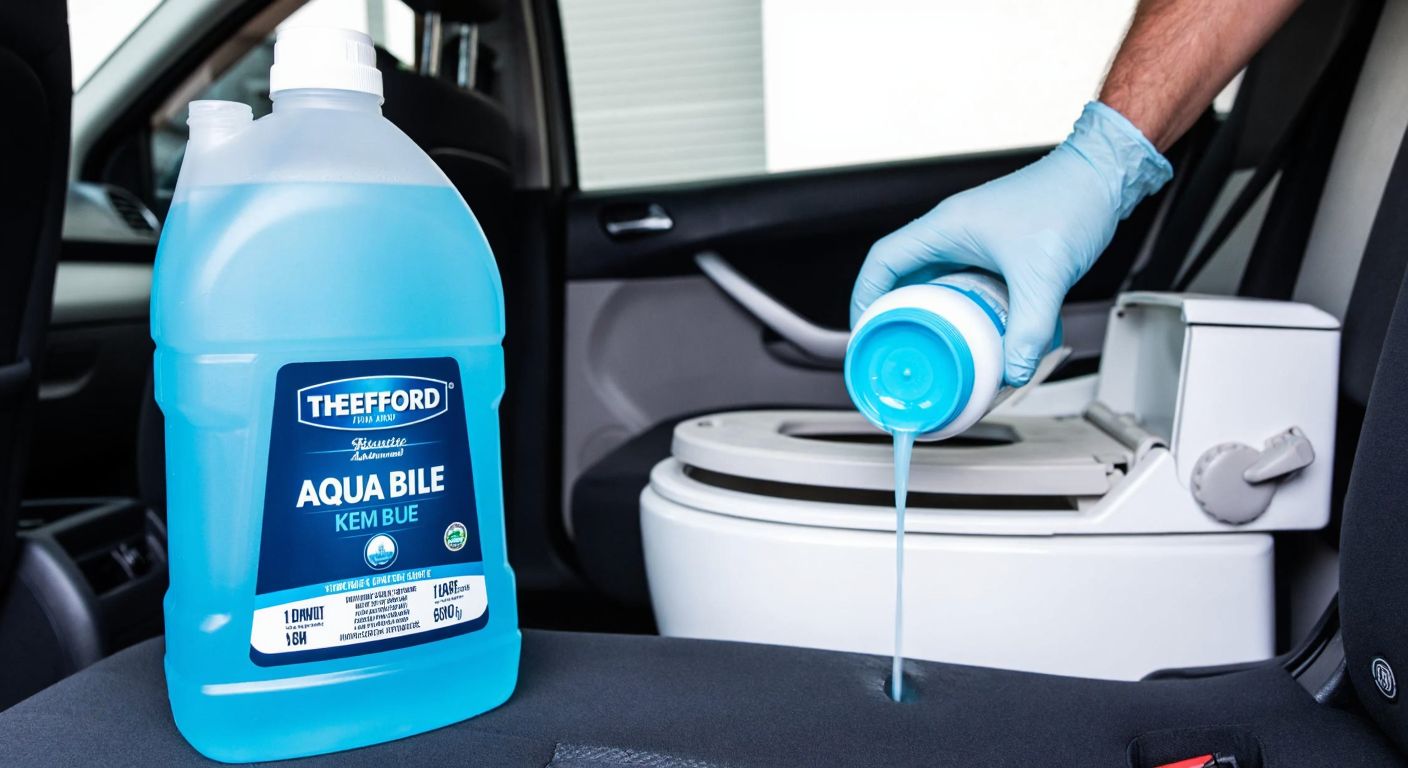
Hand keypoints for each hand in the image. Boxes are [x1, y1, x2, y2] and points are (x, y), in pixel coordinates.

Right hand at [850, 102, 1172, 385]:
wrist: (1102, 178)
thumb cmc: (1070, 200)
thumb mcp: (1044, 274)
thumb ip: (1028, 327)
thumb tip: (1013, 368)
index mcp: (946, 226)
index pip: (884, 260)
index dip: (866, 296)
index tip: (865, 328)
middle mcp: (953, 230)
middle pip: (902, 275)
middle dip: (895, 313)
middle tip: (897, 345)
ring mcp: (972, 238)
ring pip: (932, 280)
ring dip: (929, 312)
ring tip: (932, 344)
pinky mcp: (994, 247)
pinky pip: (960, 281)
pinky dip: (958, 307)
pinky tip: (972, 330)